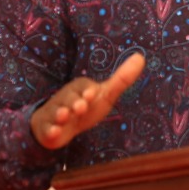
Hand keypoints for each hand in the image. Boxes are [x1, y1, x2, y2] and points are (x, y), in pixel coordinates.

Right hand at [29, 52, 146, 149]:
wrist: (59, 124)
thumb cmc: (86, 106)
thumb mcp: (105, 94)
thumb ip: (122, 79)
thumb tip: (140, 57)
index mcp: (80, 88)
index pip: (83, 86)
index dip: (87, 91)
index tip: (92, 94)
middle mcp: (66, 99)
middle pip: (68, 98)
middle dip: (74, 102)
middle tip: (80, 107)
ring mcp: (55, 113)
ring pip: (56, 112)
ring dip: (60, 114)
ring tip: (65, 116)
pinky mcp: (49, 129)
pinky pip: (48, 129)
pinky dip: (50, 131)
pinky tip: (55, 132)